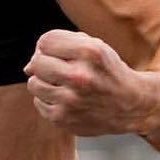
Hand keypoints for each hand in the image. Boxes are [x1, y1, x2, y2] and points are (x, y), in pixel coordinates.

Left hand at [23, 29, 153, 136]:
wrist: (132, 104)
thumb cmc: (109, 72)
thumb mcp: (95, 47)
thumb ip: (61, 45)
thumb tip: (27, 67)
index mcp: (90, 52)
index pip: (46, 41)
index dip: (49, 45)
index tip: (58, 52)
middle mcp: (80, 76)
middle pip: (37, 62)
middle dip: (45, 63)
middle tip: (60, 69)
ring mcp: (70, 100)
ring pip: (33, 83)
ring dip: (44, 82)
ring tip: (63, 84)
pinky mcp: (63, 118)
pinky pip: (38, 102)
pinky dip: (48, 99)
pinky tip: (66, 98)